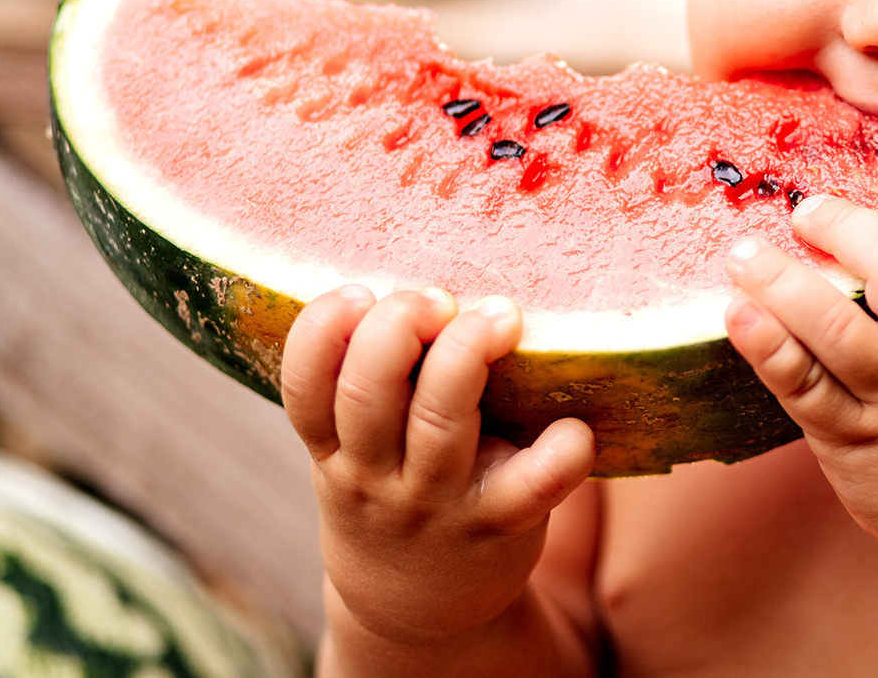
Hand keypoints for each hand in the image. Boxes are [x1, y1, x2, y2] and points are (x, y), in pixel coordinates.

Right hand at [281, 286, 594, 651]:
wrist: (416, 608)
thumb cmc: (392, 489)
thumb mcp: (354, 448)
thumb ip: (366, 380)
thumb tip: (408, 269)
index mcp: (333, 447)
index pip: (302, 385)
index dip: (323, 330)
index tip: (361, 290)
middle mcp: (374, 474)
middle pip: (367, 394)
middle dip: (399, 329)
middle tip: (439, 297)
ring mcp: (436, 502)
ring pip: (441, 425)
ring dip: (468, 358)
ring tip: (502, 316)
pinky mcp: (500, 524)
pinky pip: (531, 487)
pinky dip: (558, 455)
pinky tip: (574, 426)